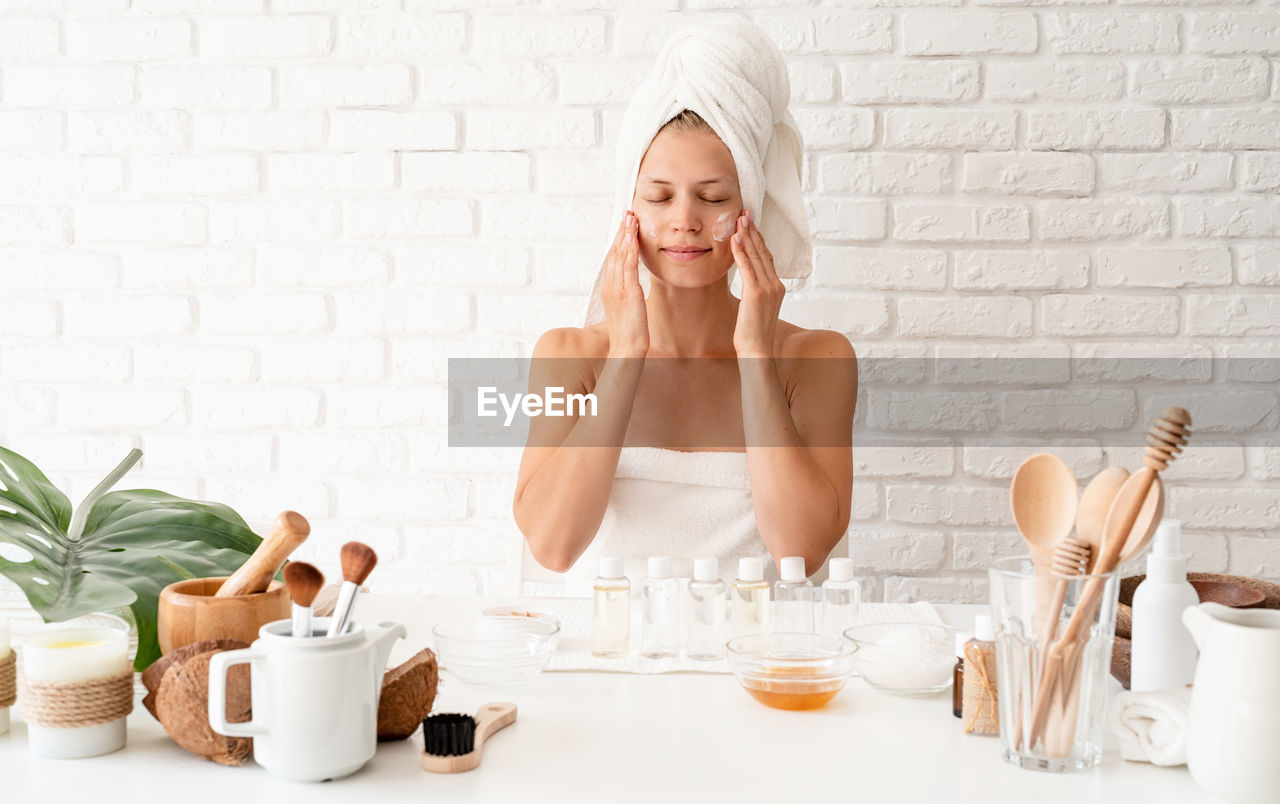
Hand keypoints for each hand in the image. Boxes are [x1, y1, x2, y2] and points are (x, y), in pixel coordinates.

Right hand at [600, 211, 648, 357]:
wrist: (627, 349)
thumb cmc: (628, 333)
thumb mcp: (627, 309)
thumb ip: (628, 295)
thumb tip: (634, 286)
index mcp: (610, 289)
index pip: (613, 259)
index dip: (618, 241)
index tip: (624, 225)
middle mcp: (611, 286)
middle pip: (614, 253)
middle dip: (621, 232)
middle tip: (626, 213)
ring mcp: (618, 288)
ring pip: (620, 256)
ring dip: (625, 235)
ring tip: (630, 218)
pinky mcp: (628, 292)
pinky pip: (628, 266)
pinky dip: (629, 249)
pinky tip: (632, 237)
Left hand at [730, 209, 783, 358]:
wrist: (757, 350)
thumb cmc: (753, 333)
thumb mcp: (756, 308)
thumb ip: (755, 292)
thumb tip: (747, 283)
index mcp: (777, 287)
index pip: (768, 257)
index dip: (759, 239)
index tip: (751, 224)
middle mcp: (776, 285)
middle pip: (764, 252)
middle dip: (753, 231)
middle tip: (745, 213)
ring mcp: (768, 288)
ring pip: (756, 256)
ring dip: (747, 236)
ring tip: (739, 219)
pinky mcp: (756, 293)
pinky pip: (747, 267)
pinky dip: (741, 251)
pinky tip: (735, 239)